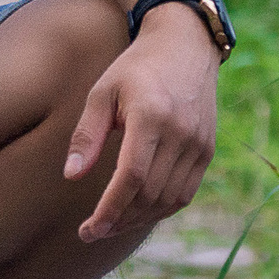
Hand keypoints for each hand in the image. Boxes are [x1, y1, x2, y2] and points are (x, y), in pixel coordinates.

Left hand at [62, 7, 218, 242]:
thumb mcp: (102, 92)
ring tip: (112, 224)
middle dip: (119, 220)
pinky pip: (185, 192)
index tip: (88, 229)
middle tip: (93, 231)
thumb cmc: (135, 68)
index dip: (109, 210)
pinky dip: (161, 208)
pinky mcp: (207, 150)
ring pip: (169, 200)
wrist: (185, 46)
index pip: (131, 178)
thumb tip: (71, 177)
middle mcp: (180, 134)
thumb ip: (86, 135)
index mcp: (151, 116)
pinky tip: (138, 211)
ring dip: (139, 219)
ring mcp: (199, 144)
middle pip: (149, 194)